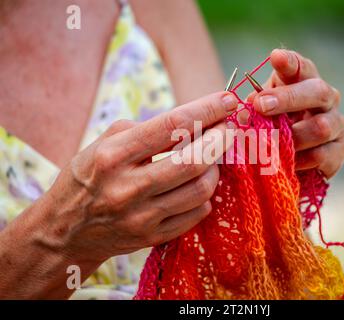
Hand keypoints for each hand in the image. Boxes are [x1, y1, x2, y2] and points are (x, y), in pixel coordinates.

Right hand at [35, 92, 238, 260]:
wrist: (65, 230)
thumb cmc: (88, 177)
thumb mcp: (103, 143)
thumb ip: (145, 130)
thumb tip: (194, 120)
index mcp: (112, 156)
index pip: (173, 126)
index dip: (207, 110)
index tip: (227, 100)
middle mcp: (127, 188)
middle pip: (194, 160)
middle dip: (221, 139)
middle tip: (227, 128)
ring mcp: (142, 217)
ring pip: (201, 189)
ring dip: (216, 167)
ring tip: (211, 157)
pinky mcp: (153, 237)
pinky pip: (197, 213)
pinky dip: (205, 194)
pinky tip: (197, 183)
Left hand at [249, 49, 343, 178]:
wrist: (288, 161)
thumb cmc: (272, 128)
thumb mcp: (259, 113)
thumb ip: (253, 109)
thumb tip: (246, 109)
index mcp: (305, 82)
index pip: (301, 66)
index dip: (290, 61)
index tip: (275, 57)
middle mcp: (327, 99)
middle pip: (318, 91)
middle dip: (288, 98)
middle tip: (261, 105)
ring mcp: (336, 124)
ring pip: (321, 127)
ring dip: (293, 137)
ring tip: (272, 145)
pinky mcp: (339, 152)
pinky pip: (322, 155)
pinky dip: (301, 160)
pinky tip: (288, 164)